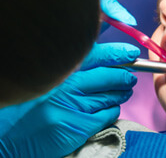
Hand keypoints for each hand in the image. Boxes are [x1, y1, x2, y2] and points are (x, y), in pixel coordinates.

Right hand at [0, 43, 139, 157]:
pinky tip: (112, 107)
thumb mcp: (47, 74)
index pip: (99, 54)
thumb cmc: (30, 100)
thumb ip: (73, 63)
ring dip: (122, 92)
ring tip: (125, 90)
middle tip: (130, 76)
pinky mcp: (77, 127)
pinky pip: (107, 114)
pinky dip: (114, 109)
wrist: (8, 135)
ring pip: (111, 95)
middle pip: (110, 75)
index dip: (119, 53)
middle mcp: (68, 84)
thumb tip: (101, 52)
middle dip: (126, 75)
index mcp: (62, 68)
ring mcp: (73, 106)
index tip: (131, 53)